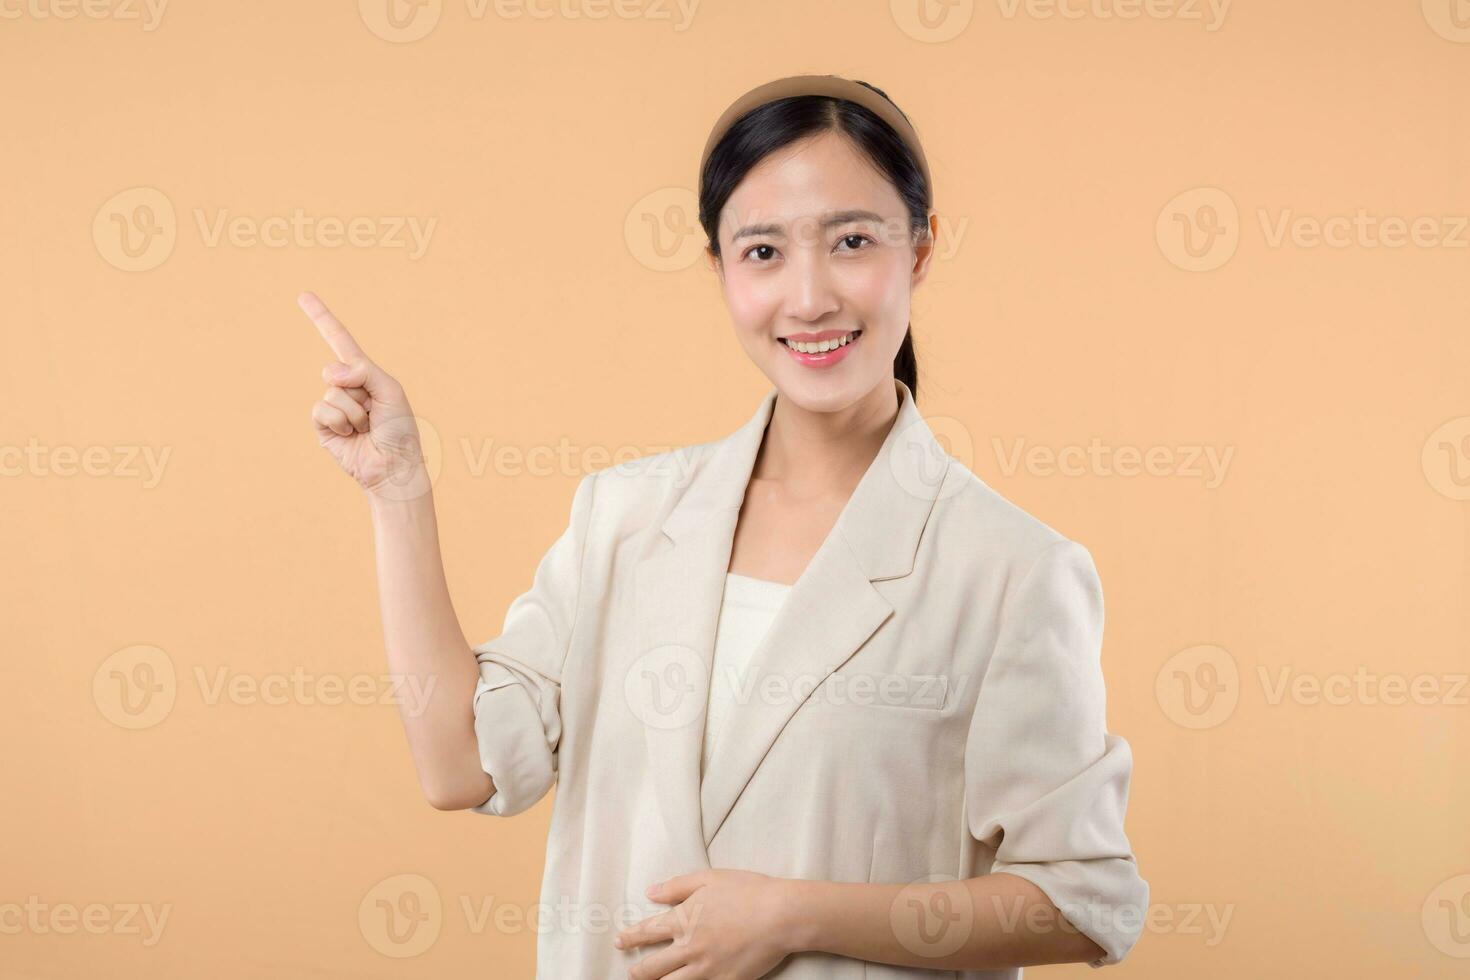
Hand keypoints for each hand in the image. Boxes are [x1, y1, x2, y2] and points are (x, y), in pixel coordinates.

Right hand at [300, 292, 428, 500]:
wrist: (393, 466)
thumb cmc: (400, 430)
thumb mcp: (389, 390)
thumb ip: (363, 371)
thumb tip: (330, 372)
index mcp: (365, 375)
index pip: (339, 340)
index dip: (321, 318)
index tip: (303, 295)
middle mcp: (347, 387)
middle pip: (335, 370)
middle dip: (358, 389)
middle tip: (375, 412)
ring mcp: (333, 407)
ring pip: (331, 392)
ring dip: (354, 411)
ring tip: (367, 426)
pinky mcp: (323, 427)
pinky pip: (321, 410)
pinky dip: (340, 422)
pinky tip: (352, 435)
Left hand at [617, 870, 796, 979]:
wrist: (780, 915)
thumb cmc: (748, 892)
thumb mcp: (709, 879)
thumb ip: (677, 886)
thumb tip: (651, 892)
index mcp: (684, 920)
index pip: (647, 932)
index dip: (630, 938)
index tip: (620, 941)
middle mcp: (689, 947)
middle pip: (652, 967)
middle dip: (638, 971)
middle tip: (631, 972)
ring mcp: (706, 969)